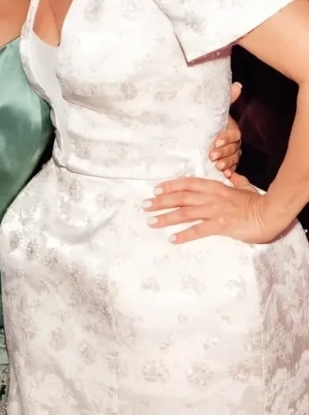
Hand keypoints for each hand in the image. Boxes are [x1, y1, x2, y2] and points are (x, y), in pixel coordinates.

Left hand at [143, 174, 281, 243]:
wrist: (270, 213)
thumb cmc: (258, 201)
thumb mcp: (245, 187)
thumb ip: (236, 181)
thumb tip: (231, 175)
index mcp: (215, 187)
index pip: (188, 184)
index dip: (170, 186)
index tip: (156, 189)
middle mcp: (211, 197)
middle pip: (180, 197)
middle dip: (161, 201)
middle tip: (145, 205)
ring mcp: (215, 211)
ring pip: (185, 213)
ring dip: (166, 218)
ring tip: (151, 222)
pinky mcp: (220, 225)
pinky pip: (198, 230)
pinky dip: (184, 234)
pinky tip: (172, 239)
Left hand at [208, 82, 242, 175]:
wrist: (201, 135)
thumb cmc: (211, 122)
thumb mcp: (216, 111)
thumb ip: (227, 99)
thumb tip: (237, 85)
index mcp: (232, 130)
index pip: (234, 135)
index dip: (226, 138)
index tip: (215, 141)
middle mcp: (235, 143)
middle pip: (233, 149)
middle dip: (224, 152)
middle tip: (212, 156)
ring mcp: (232, 154)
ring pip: (233, 159)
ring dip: (226, 163)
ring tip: (217, 166)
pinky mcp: (227, 164)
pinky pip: (231, 169)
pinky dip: (228, 172)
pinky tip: (224, 175)